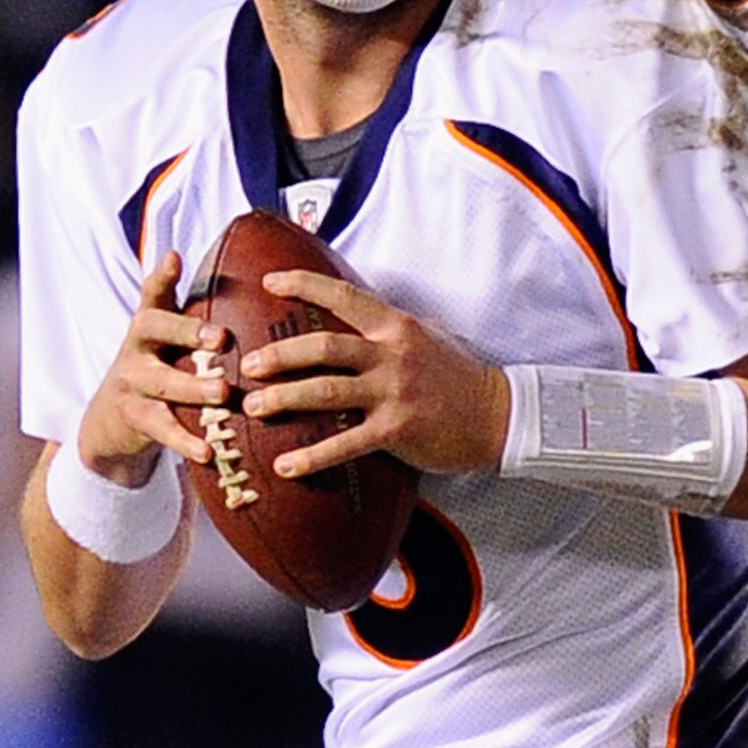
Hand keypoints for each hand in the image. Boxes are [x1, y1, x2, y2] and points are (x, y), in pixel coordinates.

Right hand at [75, 252, 229, 484]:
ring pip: (162, 383)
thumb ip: (174, 303)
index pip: (150, 294)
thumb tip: (177, 254)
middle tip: (220, 337)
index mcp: (147, 327)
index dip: (161, 276)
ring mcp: (132, 385)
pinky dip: (186, 441)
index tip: (175, 260)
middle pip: (152, 331)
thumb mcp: (159, 337)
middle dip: (185, 331)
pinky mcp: (136, 420)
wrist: (111, 421)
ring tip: (223, 393)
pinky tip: (208, 451)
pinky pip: (162, 430)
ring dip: (193, 388)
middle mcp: (135, 351)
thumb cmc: (152, 368)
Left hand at [245, 266, 510, 478]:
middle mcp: (390, 354)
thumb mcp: (424, 338)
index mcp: (394, 326)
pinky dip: (312, 456)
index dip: (303, 284)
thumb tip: (350, 318)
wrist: (497, 414)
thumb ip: (385, 330)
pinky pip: (345, 443)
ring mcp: (393, 392)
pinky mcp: (396, 430)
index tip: (269, 281)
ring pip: (326, 390)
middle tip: (250, 365)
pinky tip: (285, 466)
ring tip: (253, 408)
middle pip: (323, 346)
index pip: (342, 295)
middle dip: (280, 354)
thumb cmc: (456, 377)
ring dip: (284, 398)